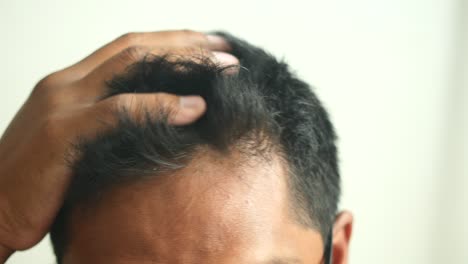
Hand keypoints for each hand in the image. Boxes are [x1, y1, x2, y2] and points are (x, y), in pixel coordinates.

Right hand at [0, 30, 235, 261]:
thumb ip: (107, 123)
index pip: (128, 49)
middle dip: (186, 45)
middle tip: (227, 51)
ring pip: (131, 67)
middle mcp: (66, 84)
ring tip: (226, 70)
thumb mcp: (74, 141)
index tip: (209, 48)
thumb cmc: (35, 181)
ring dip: (184, 65)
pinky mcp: (62, 133)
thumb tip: (155, 122)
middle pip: (136, 48)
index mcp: (70, 84)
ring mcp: (62, 104)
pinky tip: (196, 107)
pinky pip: (120, 110)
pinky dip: (161, 105)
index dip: (172, 42)